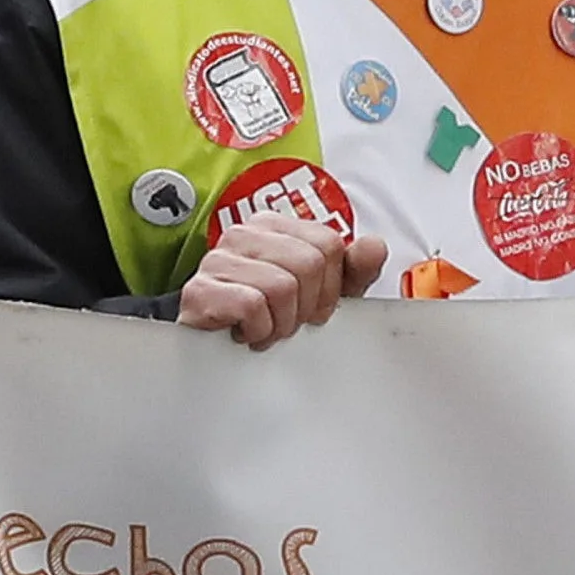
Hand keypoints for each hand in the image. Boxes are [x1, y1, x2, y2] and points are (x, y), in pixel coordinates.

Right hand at [174, 213, 379, 349]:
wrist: (213, 349)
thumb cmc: (266, 316)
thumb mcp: (320, 294)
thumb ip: (352, 270)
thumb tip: (374, 247)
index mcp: (275, 226)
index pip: (329, 244)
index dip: (330, 287)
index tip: (311, 307)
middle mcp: (245, 233)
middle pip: (309, 264)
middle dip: (305, 306)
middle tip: (285, 320)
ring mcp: (218, 258)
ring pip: (282, 287)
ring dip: (280, 323)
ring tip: (264, 328)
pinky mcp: (200, 290)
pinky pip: (251, 306)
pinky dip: (257, 331)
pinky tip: (245, 333)